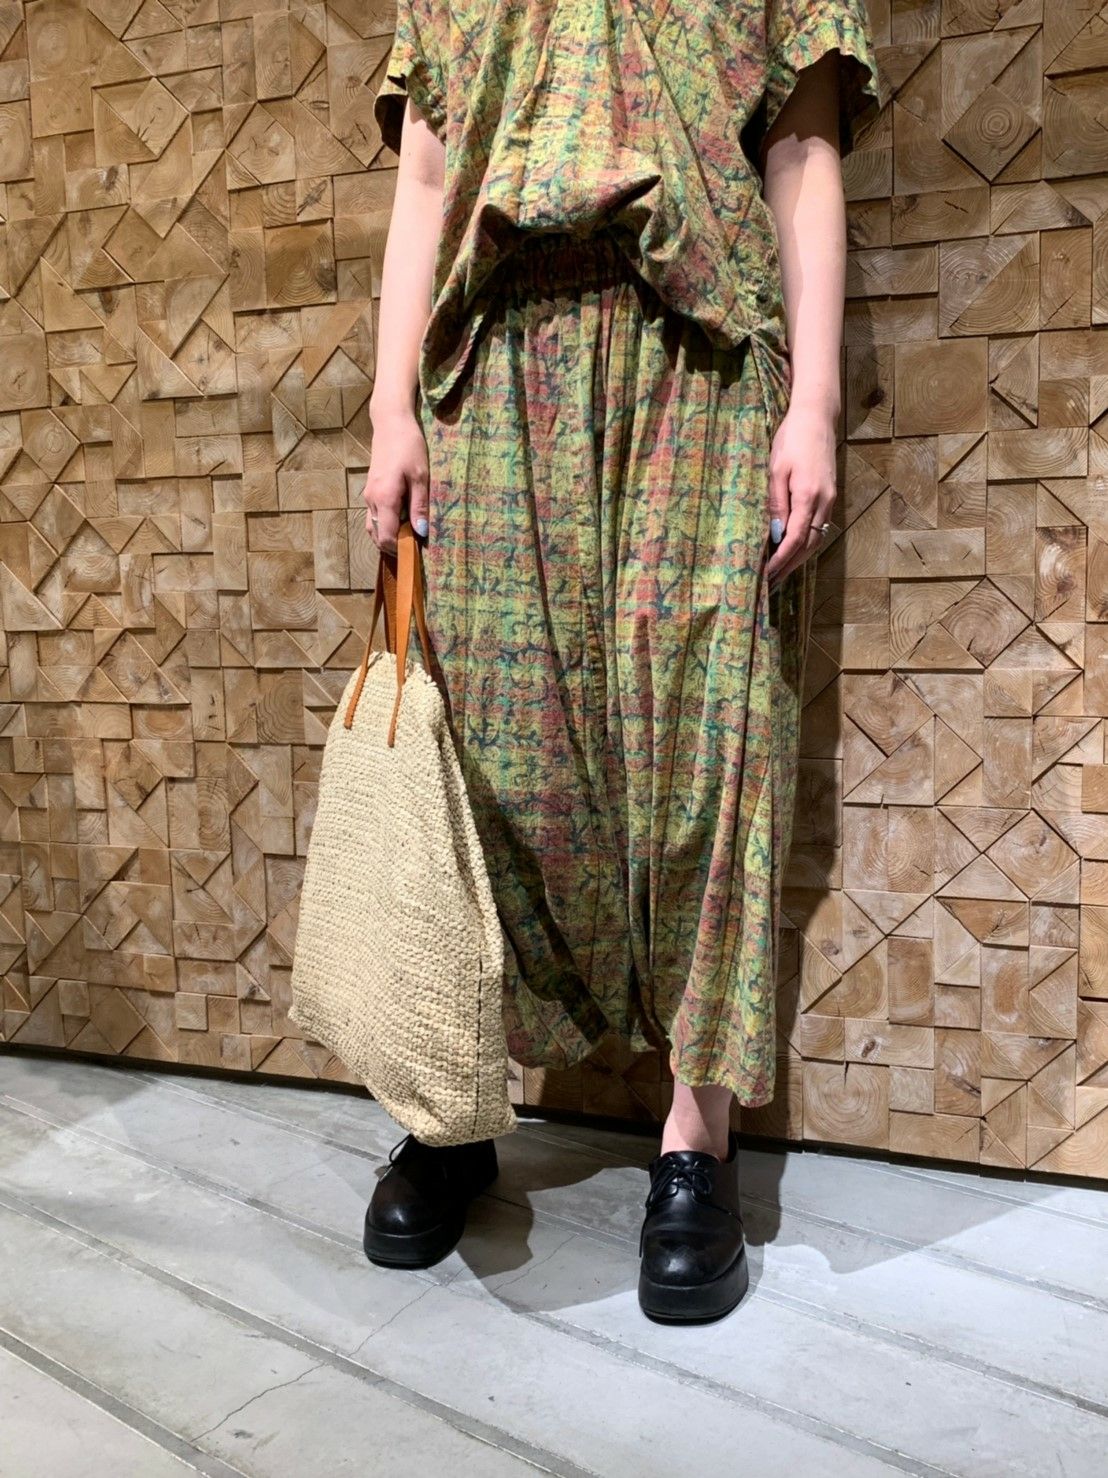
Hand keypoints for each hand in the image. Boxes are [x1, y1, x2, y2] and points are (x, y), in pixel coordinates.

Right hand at [362, 407, 430, 555]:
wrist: (390, 424)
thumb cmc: (409, 447)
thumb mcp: (421, 476)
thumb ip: (420, 506)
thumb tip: (421, 532)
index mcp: (385, 498)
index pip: (387, 536)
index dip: (400, 550)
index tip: (416, 553)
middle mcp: (372, 501)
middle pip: (378, 536)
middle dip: (394, 547)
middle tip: (414, 549)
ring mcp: (368, 496)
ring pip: (373, 528)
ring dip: (388, 537)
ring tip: (408, 539)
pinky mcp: (370, 491)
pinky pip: (374, 517)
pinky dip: (384, 526)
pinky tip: (400, 524)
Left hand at [764, 399, 838, 589]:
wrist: (816, 418)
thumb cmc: (791, 439)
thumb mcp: (776, 470)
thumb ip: (776, 503)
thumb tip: (774, 534)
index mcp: (808, 496)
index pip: (794, 539)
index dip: (781, 560)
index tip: (767, 574)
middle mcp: (824, 501)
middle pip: (808, 545)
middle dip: (790, 566)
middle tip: (771, 583)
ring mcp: (830, 499)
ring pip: (816, 538)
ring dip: (799, 558)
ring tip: (780, 572)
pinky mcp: (830, 495)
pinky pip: (819, 526)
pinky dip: (806, 543)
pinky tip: (793, 549)